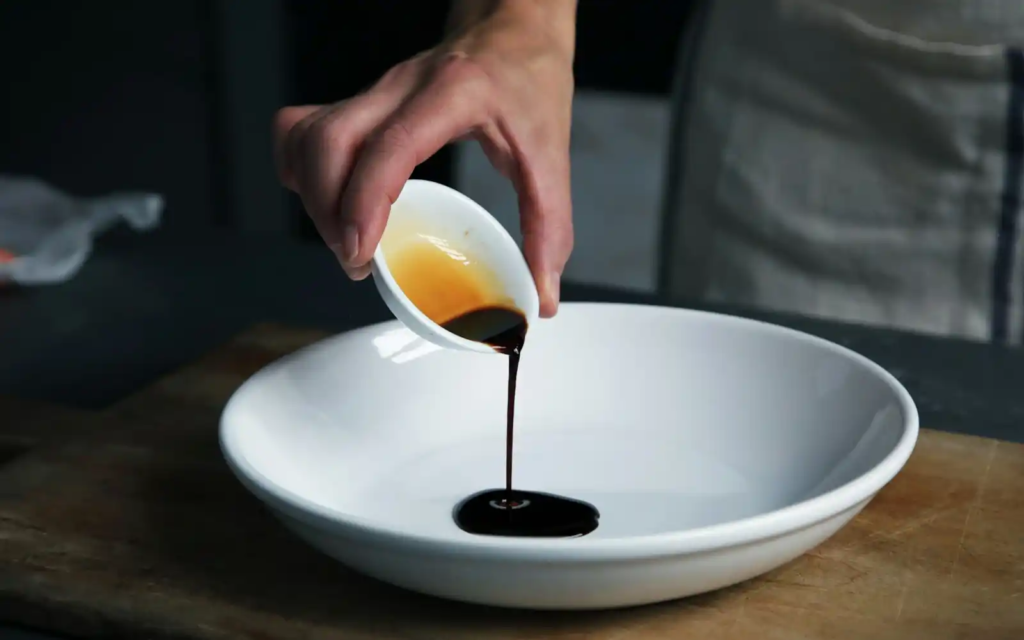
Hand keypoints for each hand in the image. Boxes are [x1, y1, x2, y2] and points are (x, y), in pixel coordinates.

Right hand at [272, 3, 574, 316]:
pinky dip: (302, 170)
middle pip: (328, 142)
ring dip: (313, 196)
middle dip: (329, 212)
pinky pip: (302, 130)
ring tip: (346, 238)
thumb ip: (550, 228)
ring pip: (307, 136)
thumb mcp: (552, 154)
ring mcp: (374, 93)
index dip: (365, 202)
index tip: (360, 250)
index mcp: (452, 94)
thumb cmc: (529, 80)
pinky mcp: (360, 103)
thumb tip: (543, 293)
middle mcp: (401, 87)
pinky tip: (329, 200)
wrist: (514, 29)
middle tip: (358, 259)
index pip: (389, 145)